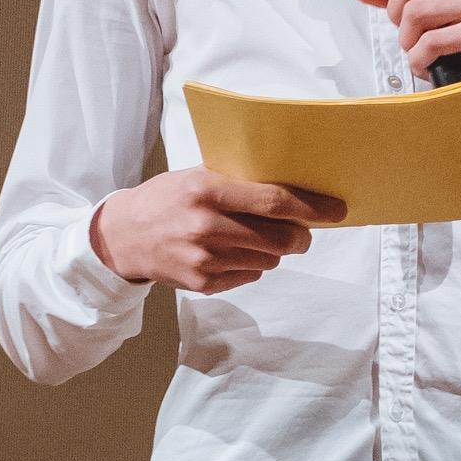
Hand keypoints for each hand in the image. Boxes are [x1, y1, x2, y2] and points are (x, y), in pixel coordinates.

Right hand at [92, 168, 340, 292]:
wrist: (122, 237)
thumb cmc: (166, 199)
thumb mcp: (196, 177)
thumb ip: (238, 181)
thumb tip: (293, 187)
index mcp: (206, 191)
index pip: (273, 201)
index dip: (312, 207)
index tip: (337, 210)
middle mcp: (206, 226)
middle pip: (279, 238)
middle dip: (301, 236)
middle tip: (304, 232)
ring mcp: (204, 259)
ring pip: (269, 260)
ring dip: (274, 250)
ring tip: (255, 237)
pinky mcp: (202, 283)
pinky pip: (250, 275)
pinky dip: (252, 265)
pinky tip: (232, 252)